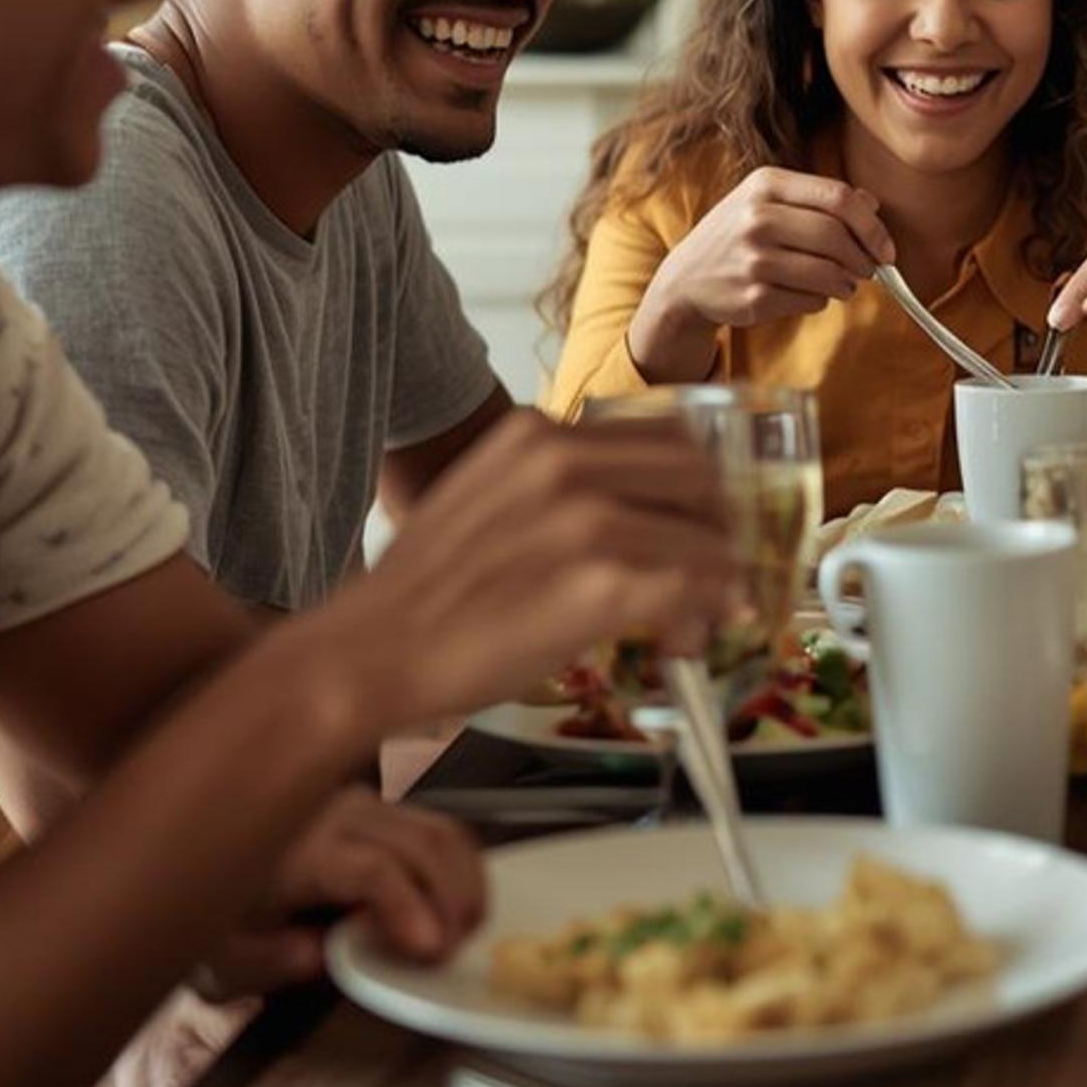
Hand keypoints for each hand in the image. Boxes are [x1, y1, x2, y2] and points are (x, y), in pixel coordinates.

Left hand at [191, 789, 483, 996]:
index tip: (431, 950)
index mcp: (297, 850)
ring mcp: (367, 803)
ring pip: (442, 830)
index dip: (408, 907)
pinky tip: (458, 906)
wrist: (201, 858)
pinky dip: (462, 867)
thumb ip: (269, 961)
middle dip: (453, 903)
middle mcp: (338, 813)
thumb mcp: (223, 960)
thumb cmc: (217, 919)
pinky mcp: (383, 807)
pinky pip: (439, 827)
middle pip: (423, 844)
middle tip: (455, 956)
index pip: (373, 868)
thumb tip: (323, 956)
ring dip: (466, 885)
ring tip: (464, 934)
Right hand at [316, 409, 738, 725]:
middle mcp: (566, 462)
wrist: (368, 652)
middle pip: (697, 477)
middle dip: (718, 528)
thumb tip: (629, 515)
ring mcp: (587, 520)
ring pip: (703, 538)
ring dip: (715, 585)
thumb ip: (554, 488)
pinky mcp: (601, 583)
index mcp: (538, 434)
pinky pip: (691, 588)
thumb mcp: (486, 498)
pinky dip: (703, 616)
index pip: (664, 437)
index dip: (696, 487)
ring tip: (695, 624)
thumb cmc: (422, 594)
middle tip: (714, 575)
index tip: (702, 525)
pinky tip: (682, 643)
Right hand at [631, 169, 893, 375]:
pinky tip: (809, 293)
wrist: (687, 278)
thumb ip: (820, 199)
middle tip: (869, 269)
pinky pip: (812, 301)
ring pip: (829, 273)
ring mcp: (753, 259)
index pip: (839, 197)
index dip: (872, 226)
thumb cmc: (740, 235)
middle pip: (837, 237)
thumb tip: (873, 205)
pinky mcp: (754, 296)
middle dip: (864, 259)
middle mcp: (757, 218)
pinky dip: (821, 300)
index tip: (886, 247)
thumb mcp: (770, 202)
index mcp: (766, 185)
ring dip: (847, 283)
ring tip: (843, 283)